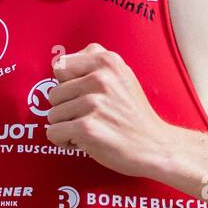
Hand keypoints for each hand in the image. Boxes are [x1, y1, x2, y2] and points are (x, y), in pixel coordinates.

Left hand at [45, 43, 172, 177]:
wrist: (154, 146)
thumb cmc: (133, 113)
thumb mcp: (122, 75)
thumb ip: (94, 64)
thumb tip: (59, 64)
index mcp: (107, 61)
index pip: (60, 66)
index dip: (67, 83)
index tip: (83, 94)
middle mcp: (100, 78)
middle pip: (54, 93)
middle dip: (66, 108)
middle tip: (90, 116)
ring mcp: (94, 103)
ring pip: (52, 114)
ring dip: (67, 126)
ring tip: (91, 128)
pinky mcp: (87, 128)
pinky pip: (53, 132)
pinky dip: (64, 141)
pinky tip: (84, 141)